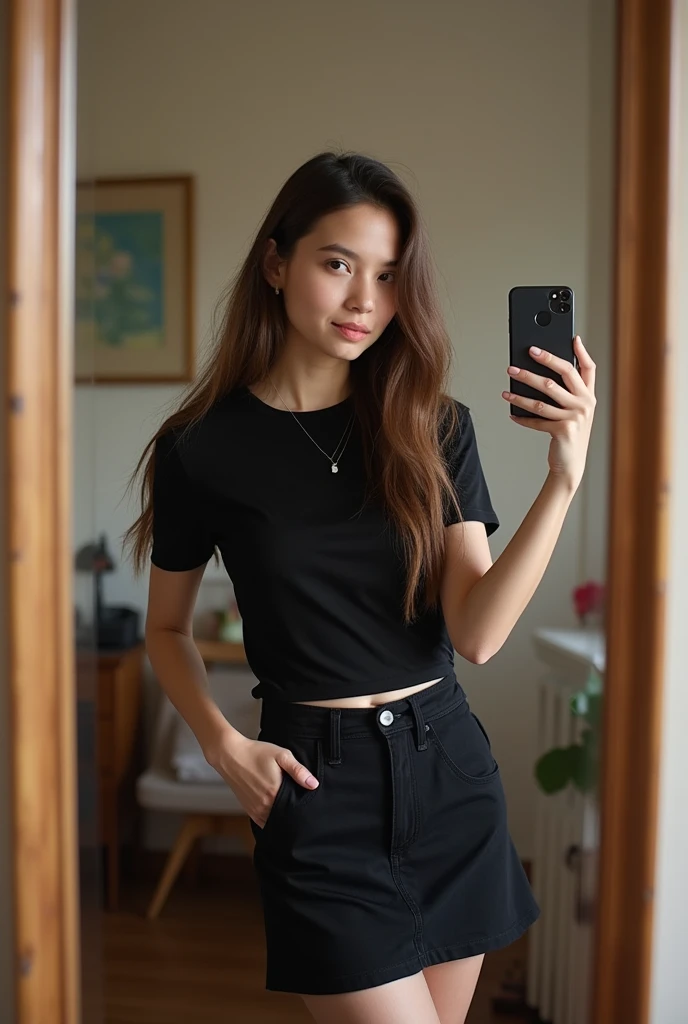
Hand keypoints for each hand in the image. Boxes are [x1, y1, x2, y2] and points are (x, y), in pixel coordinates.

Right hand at [206, 731, 318, 828]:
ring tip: (288, 806)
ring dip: (282, 818)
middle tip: (299, 806)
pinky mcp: (249, 810)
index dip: (303, 809)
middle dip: (293, 814)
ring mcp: (256, 810)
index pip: (295, 810)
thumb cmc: (256, 753)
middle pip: (285, 818)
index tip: (308, 805)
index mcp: (275, 793)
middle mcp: (264, 806)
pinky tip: (276, 809)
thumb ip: (298, 771)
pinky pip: (263, 822)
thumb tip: (314, 785)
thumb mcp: (282, 756)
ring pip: (274, 822)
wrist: (231, 755)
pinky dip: (271, 819)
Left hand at [502, 335, 595, 492]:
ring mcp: (575, 417)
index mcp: (589, 396)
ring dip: (522, 390)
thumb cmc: (568, 433)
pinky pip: (537, 419)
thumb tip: (540, 372)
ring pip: (544, 396)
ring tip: (507, 385)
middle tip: (528, 351)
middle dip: (545, 359)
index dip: (582, 352)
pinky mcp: (563, 431)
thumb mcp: (573, 412)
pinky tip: (511, 412)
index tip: (572, 337)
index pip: (589, 368)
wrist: (571, 464)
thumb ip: (566, 393)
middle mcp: (585, 404)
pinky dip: (522, 416)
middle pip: (564, 374)